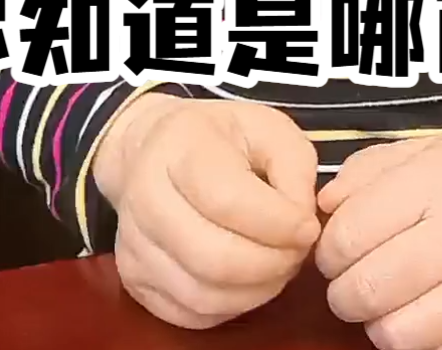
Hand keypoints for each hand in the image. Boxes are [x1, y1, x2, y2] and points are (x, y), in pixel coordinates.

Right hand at [92, 94, 319, 329]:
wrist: (147, 149)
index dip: (278, 224)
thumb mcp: (267, 127)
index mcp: (181, 148)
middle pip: (214, 259)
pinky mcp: (134, 281)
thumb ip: (294, 167)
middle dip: (271, 265)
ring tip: (278, 266)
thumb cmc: (218, 136)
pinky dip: (230, 306)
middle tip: (297, 253)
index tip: (308, 227)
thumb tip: (301, 222)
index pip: (229, 201)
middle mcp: (147, 199)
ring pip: (202, 295)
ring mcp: (134, 246)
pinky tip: (249, 280)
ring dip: (255, 291)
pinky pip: (190, 314)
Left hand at [315, 132, 441, 349]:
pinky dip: (421, 346)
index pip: (348, 236)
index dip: (328, 252)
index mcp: (435, 185)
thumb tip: (322, 211)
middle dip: (345, 292)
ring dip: (380, 323)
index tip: (336, 252)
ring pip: (397, 335)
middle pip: (367, 290)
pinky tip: (425, 319)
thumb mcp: (421, 150)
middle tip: (357, 282)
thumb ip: (364, 172)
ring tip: (393, 301)